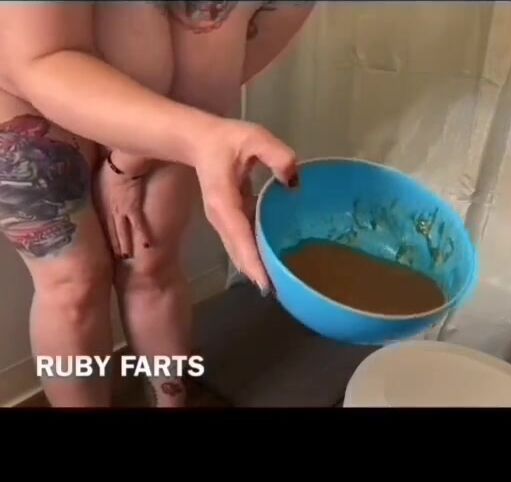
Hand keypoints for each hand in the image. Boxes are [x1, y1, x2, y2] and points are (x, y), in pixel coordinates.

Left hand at [93, 157, 152, 258]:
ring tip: (126, 257)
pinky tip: (148, 246)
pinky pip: (139, 226)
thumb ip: (101, 187)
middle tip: (116, 257)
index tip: (107, 245)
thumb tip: (100, 187)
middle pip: (112, 231)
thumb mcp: (99, 178)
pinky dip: (143, 237)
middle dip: (113, 244)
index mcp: (102, 202)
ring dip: (125, 245)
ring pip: (123, 232)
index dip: (106, 234)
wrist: (122, 165)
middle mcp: (111, 210)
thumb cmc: (111, 167)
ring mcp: (122, 211)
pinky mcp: (134, 209)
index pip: (104, 222)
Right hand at [192, 120, 297, 294]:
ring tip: (279, 287)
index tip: (266, 283)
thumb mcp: (254, 138)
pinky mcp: (228, 221)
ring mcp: (222, 222)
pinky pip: (241, 243)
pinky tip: (271, 266)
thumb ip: (276, 154)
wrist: (197, 140)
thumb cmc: (225, 140)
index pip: (240, 236)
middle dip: (257, 273)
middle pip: (238, 252)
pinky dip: (254, 257)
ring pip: (239, 251)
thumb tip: (293, 180)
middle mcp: (221, 218)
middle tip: (281, 294)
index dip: (253, 260)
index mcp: (224, 202)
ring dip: (256, 269)